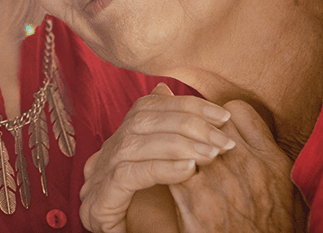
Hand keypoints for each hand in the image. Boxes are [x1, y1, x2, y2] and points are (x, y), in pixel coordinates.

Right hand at [79, 84, 234, 232]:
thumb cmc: (159, 218)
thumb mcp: (173, 175)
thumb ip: (178, 143)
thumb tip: (184, 103)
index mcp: (122, 143)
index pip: (148, 107)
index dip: (184, 105)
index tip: (222, 115)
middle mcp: (106, 154)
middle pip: (141, 120)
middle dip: (187, 123)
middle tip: (223, 138)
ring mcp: (99, 177)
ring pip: (134, 143)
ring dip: (179, 144)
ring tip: (213, 153)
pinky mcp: (100, 201)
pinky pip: (129, 175)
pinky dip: (160, 168)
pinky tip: (188, 170)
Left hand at [170, 100, 306, 232]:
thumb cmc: (273, 227)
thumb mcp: (287, 189)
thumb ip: (271, 152)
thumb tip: (253, 125)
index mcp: (271, 159)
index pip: (236, 111)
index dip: (221, 116)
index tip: (215, 128)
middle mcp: (245, 164)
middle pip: (207, 122)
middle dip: (196, 127)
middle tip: (191, 139)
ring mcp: (218, 180)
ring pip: (185, 140)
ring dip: (179, 145)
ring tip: (176, 153)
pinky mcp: (194, 200)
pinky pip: (171, 166)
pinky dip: (165, 166)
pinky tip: (166, 172)